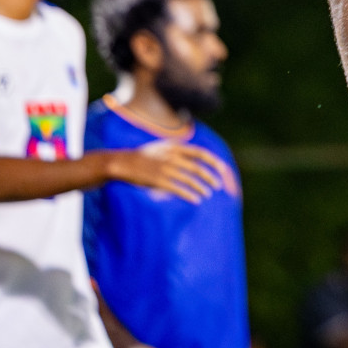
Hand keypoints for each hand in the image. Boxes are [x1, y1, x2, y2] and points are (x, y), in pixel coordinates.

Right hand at [106, 141, 235, 202]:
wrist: (123, 163)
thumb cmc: (144, 156)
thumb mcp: (162, 147)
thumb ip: (178, 150)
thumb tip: (195, 157)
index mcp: (175, 147)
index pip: (200, 153)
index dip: (214, 161)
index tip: (223, 169)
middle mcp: (172, 157)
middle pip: (198, 168)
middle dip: (210, 177)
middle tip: (217, 186)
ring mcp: (165, 169)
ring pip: (190, 180)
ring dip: (201, 188)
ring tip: (207, 194)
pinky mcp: (159, 181)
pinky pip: (179, 189)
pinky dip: (190, 195)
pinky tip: (196, 200)